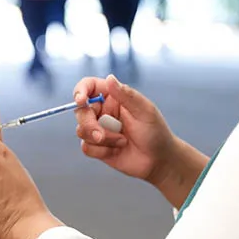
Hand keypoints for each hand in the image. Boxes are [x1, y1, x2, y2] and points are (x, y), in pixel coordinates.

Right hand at [74, 75, 182, 193]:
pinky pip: (86, 147)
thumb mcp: (145, 111)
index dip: (80, 91)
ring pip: (81, 130)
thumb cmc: (155, 132)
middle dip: (88, 124)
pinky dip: (101, 151)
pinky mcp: (97, 146)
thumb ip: (126, 95)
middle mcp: (103, 111)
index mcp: (113, 97)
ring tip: (121, 141)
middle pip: (80, 111)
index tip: (80, 100)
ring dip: (101, 139)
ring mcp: (98, 129)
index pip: (89, 86)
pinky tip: (117, 150)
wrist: (158, 160)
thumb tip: (110, 78)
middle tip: (101, 136)